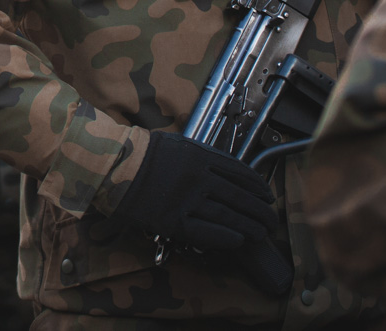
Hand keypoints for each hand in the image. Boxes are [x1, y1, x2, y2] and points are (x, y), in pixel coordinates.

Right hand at [109, 131, 278, 252]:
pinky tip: (238, 241)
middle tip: (271, 219)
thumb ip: (203, 156)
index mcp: (201, 156)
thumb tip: (225, 170)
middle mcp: (199, 178)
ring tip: (261, 233)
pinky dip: (225, 238)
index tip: (267, 195)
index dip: (259, 187)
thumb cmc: (142, 152)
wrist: (113, 165)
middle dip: (260, 210)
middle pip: (240, 196)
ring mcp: (187, 200)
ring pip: (228, 216)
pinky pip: (205, 233)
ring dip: (249, 226)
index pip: (241, 173)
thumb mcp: (178, 144)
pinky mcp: (172, 221)